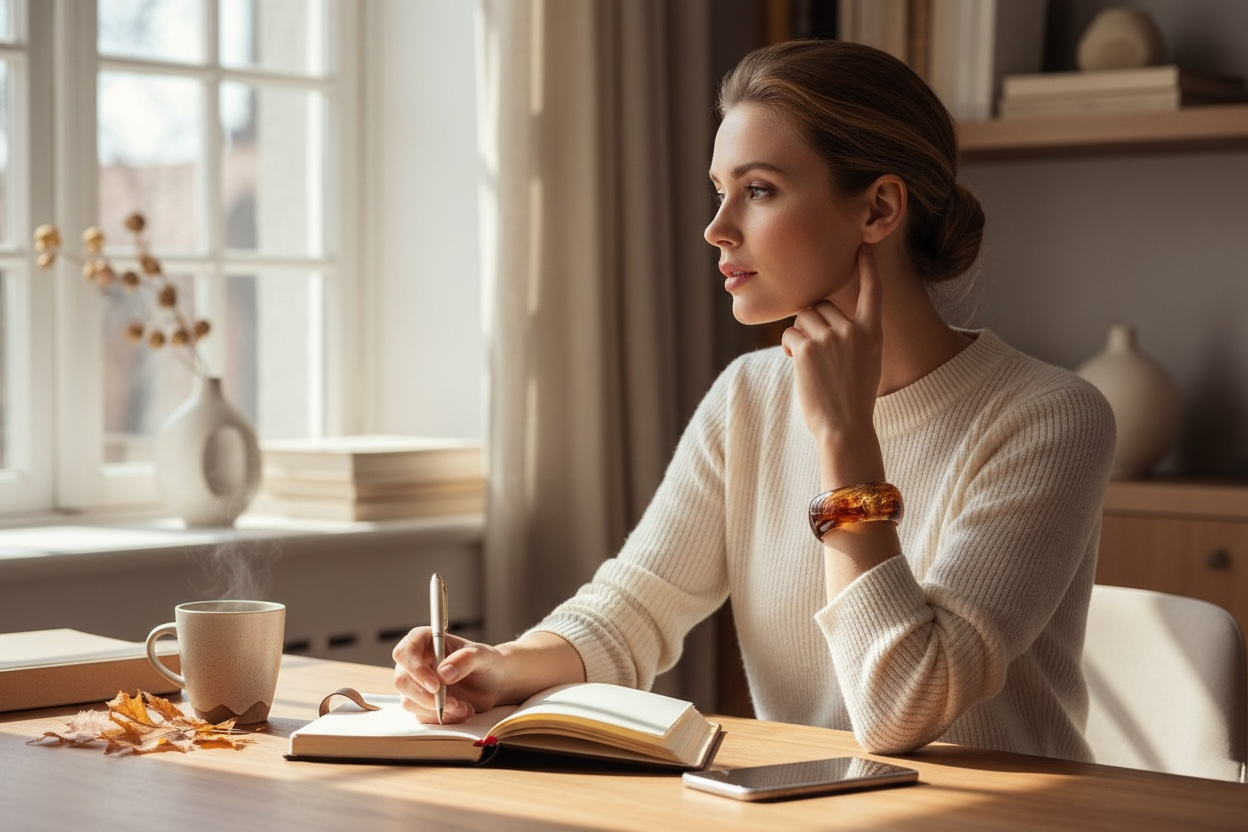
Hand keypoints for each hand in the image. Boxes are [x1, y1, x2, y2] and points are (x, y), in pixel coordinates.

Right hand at [392, 627, 508, 723]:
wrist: (494, 683)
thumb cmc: (486, 662)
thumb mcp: (482, 656)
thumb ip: (465, 660)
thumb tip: (443, 673)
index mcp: (424, 640)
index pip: (405, 652)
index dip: (415, 669)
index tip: (435, 685)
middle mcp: (414, 662)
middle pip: (401, 681)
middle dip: (428, 697)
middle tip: (455, 703)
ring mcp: (415, 684)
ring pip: (409, 702)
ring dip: (438, 710)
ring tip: (465, 707)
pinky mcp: (420, 703)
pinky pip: (421, 716)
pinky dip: (443, 717)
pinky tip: (462, 711)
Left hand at [780, 244, 884, 457]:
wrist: (845, 427)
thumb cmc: (852, 399)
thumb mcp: (865, 362)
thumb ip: (853, 337)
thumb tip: (825, 320)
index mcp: (872, 332)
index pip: (873, 291)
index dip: (868, 267)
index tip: (864, 247)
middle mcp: (853, 330)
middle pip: (822, 304)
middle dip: (813, 322)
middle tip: (817, 351)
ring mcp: (830, 337)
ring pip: (804, 316)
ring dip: (800, 334)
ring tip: (809, 361)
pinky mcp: (807, 347)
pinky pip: (790, 333)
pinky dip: (790, 347)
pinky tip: (798, 364)